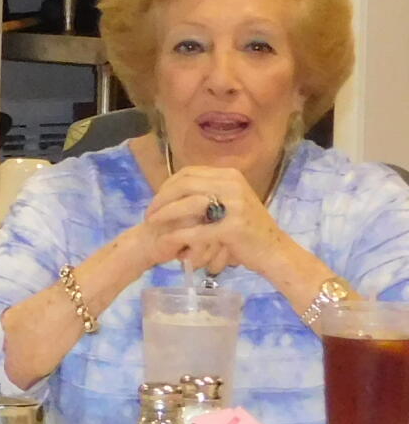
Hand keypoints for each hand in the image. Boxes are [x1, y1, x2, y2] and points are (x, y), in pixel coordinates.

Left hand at [142, 165, 280, 278]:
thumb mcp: (231, 200)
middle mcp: (232, 185)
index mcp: (230, 176)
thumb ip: (208, 191)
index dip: (167, 186)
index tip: (156, 200)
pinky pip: (196, 230)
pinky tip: (167, 242)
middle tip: (148, 214)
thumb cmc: (248, 229)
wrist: (274, 251)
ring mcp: (234, 205)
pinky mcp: (233, 228)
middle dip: (161, 199)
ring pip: (187, 204)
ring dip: (164, 214)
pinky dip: (178, 236)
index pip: (188, 173)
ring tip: (152, 225)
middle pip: (184, 185)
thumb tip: (173, 187)